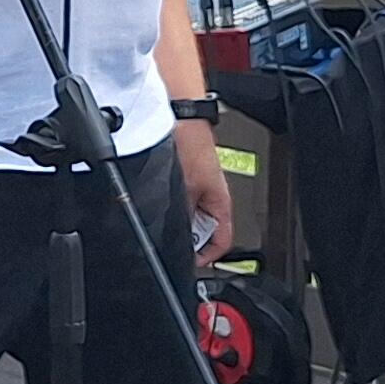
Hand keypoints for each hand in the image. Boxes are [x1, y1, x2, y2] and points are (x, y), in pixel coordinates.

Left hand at [176, 118, 235, 267]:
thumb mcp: (184, 190)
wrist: (181, 120)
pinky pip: (182, 204)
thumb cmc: (191, 146)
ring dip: (179, 223)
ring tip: (166, 220)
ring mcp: (200, 190)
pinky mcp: (188, 181)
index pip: (222, 242)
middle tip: (173, 243)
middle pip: (204, 232)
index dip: (209, 257)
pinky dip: (173, 208)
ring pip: (191, 218)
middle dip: (189, 239)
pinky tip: (162, 204)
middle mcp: (213, 199)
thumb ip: (184, 216)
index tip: (193, 263)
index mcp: (221, 204)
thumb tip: (179, 239)